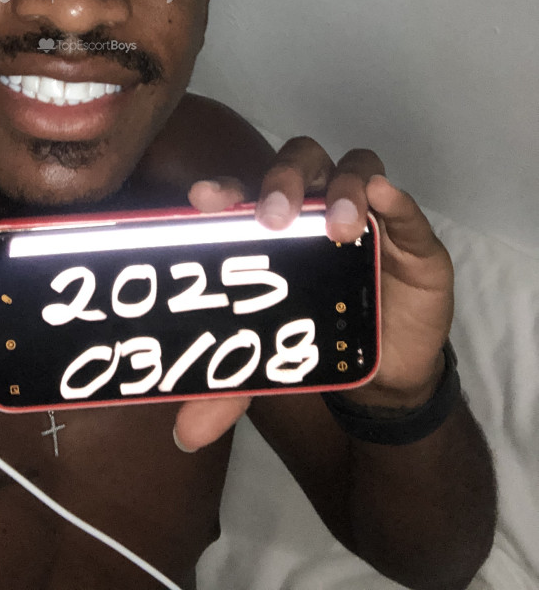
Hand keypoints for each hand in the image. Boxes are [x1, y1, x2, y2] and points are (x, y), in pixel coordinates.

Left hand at [172, 138, 453, 451]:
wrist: (385, 375)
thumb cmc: (316, 340)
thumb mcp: (270, 364)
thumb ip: (231, 391)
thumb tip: (187, 434)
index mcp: (272, 222)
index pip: (244, 189)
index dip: (224, 187)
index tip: (203, 199)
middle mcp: (316, 204)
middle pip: (298, 162)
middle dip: (282, 181)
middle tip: (273, 219)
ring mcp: (365, 214)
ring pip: (353, 167)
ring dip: (342, 187)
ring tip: (338, 225)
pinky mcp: (410, 236)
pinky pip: (403, 204)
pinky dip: (392, 195)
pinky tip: (382, 198)